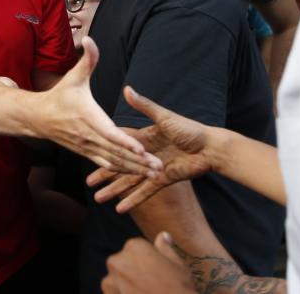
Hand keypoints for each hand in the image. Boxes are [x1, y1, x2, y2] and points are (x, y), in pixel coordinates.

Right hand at [37, 37, 161, 174]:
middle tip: (159, 168)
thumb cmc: (59, 95)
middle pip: (117, 152)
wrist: (38, 117)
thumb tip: (89, 38)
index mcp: (89, 118)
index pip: (111, 133)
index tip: (142, 149)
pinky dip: (122, 172)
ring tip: (155, 175)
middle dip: (139, 161)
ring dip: (134, 170)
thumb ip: (87, 59)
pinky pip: (106, 165)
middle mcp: (89, 136)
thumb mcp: (74, 76)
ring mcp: (87, 148)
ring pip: (114, 163)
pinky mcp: (86, 153)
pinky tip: (137, 176)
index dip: (127, 141)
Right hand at [87, 86, 212, 212]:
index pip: (120, 144)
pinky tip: (120, 209)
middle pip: (121, 165)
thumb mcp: (164, 117)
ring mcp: (154, 169)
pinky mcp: (164, 181)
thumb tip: (127, 89)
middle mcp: (147, 154)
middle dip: (105, 173)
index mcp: (145, 138)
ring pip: (130, 181)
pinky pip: (146, 192)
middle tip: (88, 182)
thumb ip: (144, 106)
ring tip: (98, 199)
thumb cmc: (189, 129)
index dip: (105, 148)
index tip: (88, 151)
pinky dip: (134, 200)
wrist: (211, 147)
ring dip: (115, 190)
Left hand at [102, 232, 195, 293]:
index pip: (135, 249)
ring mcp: (111, 281)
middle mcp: (118, 261)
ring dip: (125, 286)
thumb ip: (165, 248)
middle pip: (123, 263)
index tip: (156, 273)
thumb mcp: (177, 265)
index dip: (147, 262)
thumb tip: (163, 236)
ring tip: (145, 293)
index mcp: (134, 246)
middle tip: (151, 285)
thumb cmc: (179, 289)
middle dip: (133, 272)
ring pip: (116, 281)